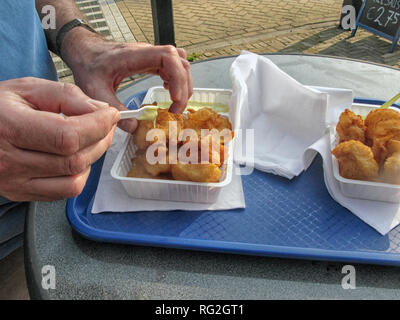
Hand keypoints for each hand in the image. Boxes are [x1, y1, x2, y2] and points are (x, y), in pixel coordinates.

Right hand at [0, 77, 119, 200]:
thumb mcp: (27, 88)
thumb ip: (66, 96)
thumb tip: (100, 110)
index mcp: (9, 128)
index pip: (68, 137)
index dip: (97, 126)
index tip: (110, 115)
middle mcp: (9, 161)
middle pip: (75, 159)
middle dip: (101, 140)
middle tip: (106, 125)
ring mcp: (14, 182)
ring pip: (74, 180)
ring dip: (92, 159)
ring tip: (91, 140)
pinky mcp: (21, 193)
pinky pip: (64, 192)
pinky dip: (79, 174)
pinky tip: (75, 157)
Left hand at [65, 37, 192, 131]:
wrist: (85, 51)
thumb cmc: (88, 66)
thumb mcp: (95, 90)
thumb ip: (113, 108)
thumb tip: (134, 127)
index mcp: (134, 55)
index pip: (168, 57)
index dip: (178, 77)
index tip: (175, 99)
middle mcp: (147, 53)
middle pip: (180, 62)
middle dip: (184, 87)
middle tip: (175, 110)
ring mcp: (151, 56)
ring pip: (180, 64)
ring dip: (184, 85)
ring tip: (175, 105)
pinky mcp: (152, 62)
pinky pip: (173, 68)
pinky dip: (178, 82)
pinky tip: (170, 94)